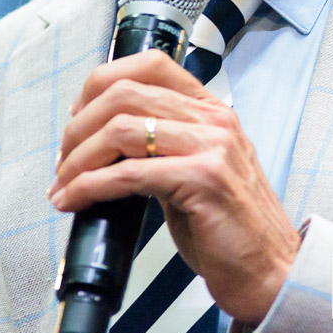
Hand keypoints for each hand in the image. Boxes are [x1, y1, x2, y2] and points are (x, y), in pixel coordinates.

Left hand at [49, 50, 299, 326]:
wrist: (269, 267)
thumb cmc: (228, 226)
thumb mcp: (197, 170)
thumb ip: (165, 146)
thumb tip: (104, 140)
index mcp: (213, 110)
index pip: (151, 64)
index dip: (102, 83)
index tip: (78, 115)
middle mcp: (215, 119)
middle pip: (125, 94)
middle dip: (78, 127)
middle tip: (63, 160)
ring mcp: (212, 146)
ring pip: (121, 130)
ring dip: (78, 160)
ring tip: (63, 184)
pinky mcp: (203, 179)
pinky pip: (128, 174)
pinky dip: (89, 187)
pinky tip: (75, 201)